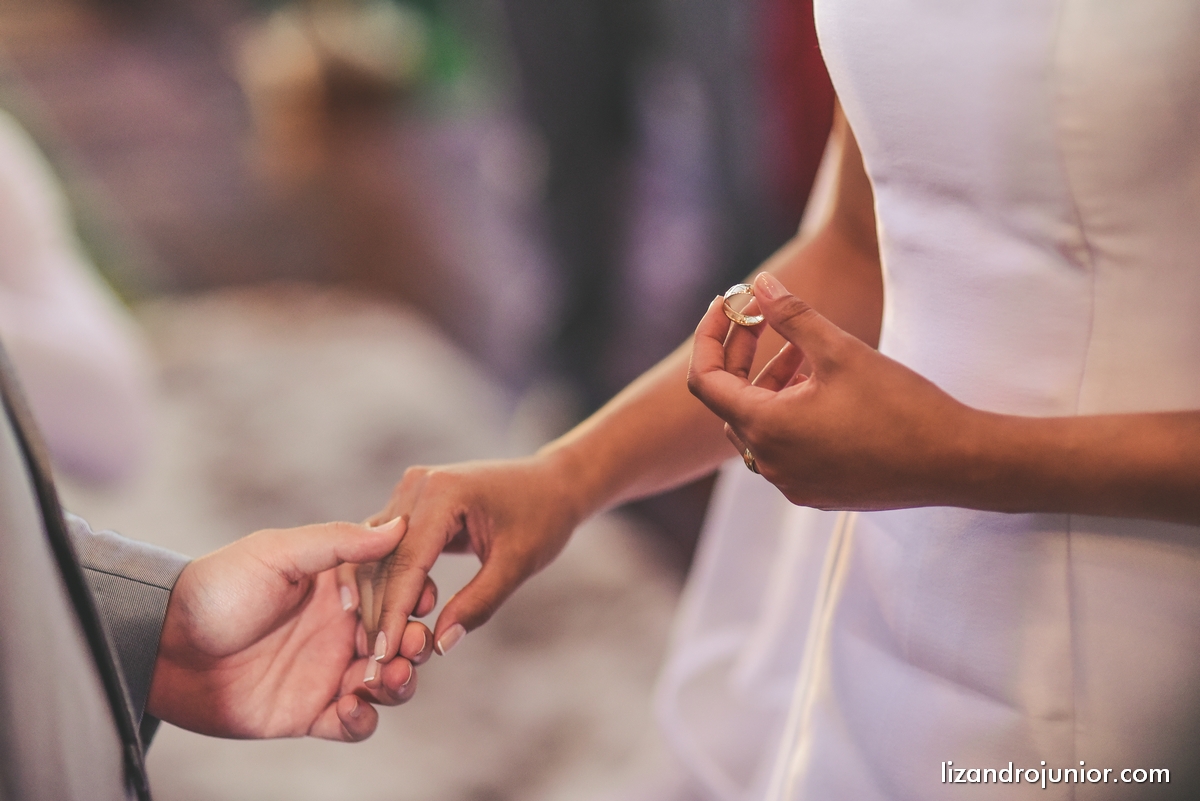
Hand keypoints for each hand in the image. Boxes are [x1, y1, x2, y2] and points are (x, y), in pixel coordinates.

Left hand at [146, 518, 432, 741]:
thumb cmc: (217, 588)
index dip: (416, 596)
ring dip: (398, 682)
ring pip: (386, 682)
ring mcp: (327, 672)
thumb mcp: (277, 553)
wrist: (162, 645)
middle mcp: (341, 629)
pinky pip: (353, 724)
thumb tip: (398, 527)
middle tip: (410, 646)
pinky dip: (364, 720)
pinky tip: (354, 708)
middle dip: (414, 644)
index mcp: (340, 588)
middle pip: (400, 639)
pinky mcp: (309, 713)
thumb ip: (338, 542)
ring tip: (386, 678)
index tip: (422, 600)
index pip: (396, 590)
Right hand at [359, 457, 583, 663]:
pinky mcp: (411, 503)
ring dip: (376, 601)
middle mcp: (417, 485)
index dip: (393, 613)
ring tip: (379, 648)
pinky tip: (385, 621)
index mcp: (443, 492)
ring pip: (377, 556)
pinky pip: (387, 548)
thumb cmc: (543, 518)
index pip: (405, 562)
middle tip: (377, 663)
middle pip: (383, 559)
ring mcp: (410, 491)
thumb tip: (439, 645)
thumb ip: (479, 603)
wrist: (552, 483)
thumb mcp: (517, 564)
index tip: (384, 656)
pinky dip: (386, 584)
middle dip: (380, 613)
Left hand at [687, 271, 979, 509]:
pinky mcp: (815, 491)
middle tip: (767, 316)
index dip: (710, 337)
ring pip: (760, 424)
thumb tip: (761, 284)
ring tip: (806, 350)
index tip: (728, 306)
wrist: (955, 463)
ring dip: (771, 384)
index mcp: (766, 428)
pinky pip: (785, 448)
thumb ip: (792, 315)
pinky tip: (824, 389)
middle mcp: (769, 463)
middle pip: (731, 401)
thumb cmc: (899, 406)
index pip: (705, 380)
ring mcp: (791, 482)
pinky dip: (790, 414)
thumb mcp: (840, 350)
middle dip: (744, 355)